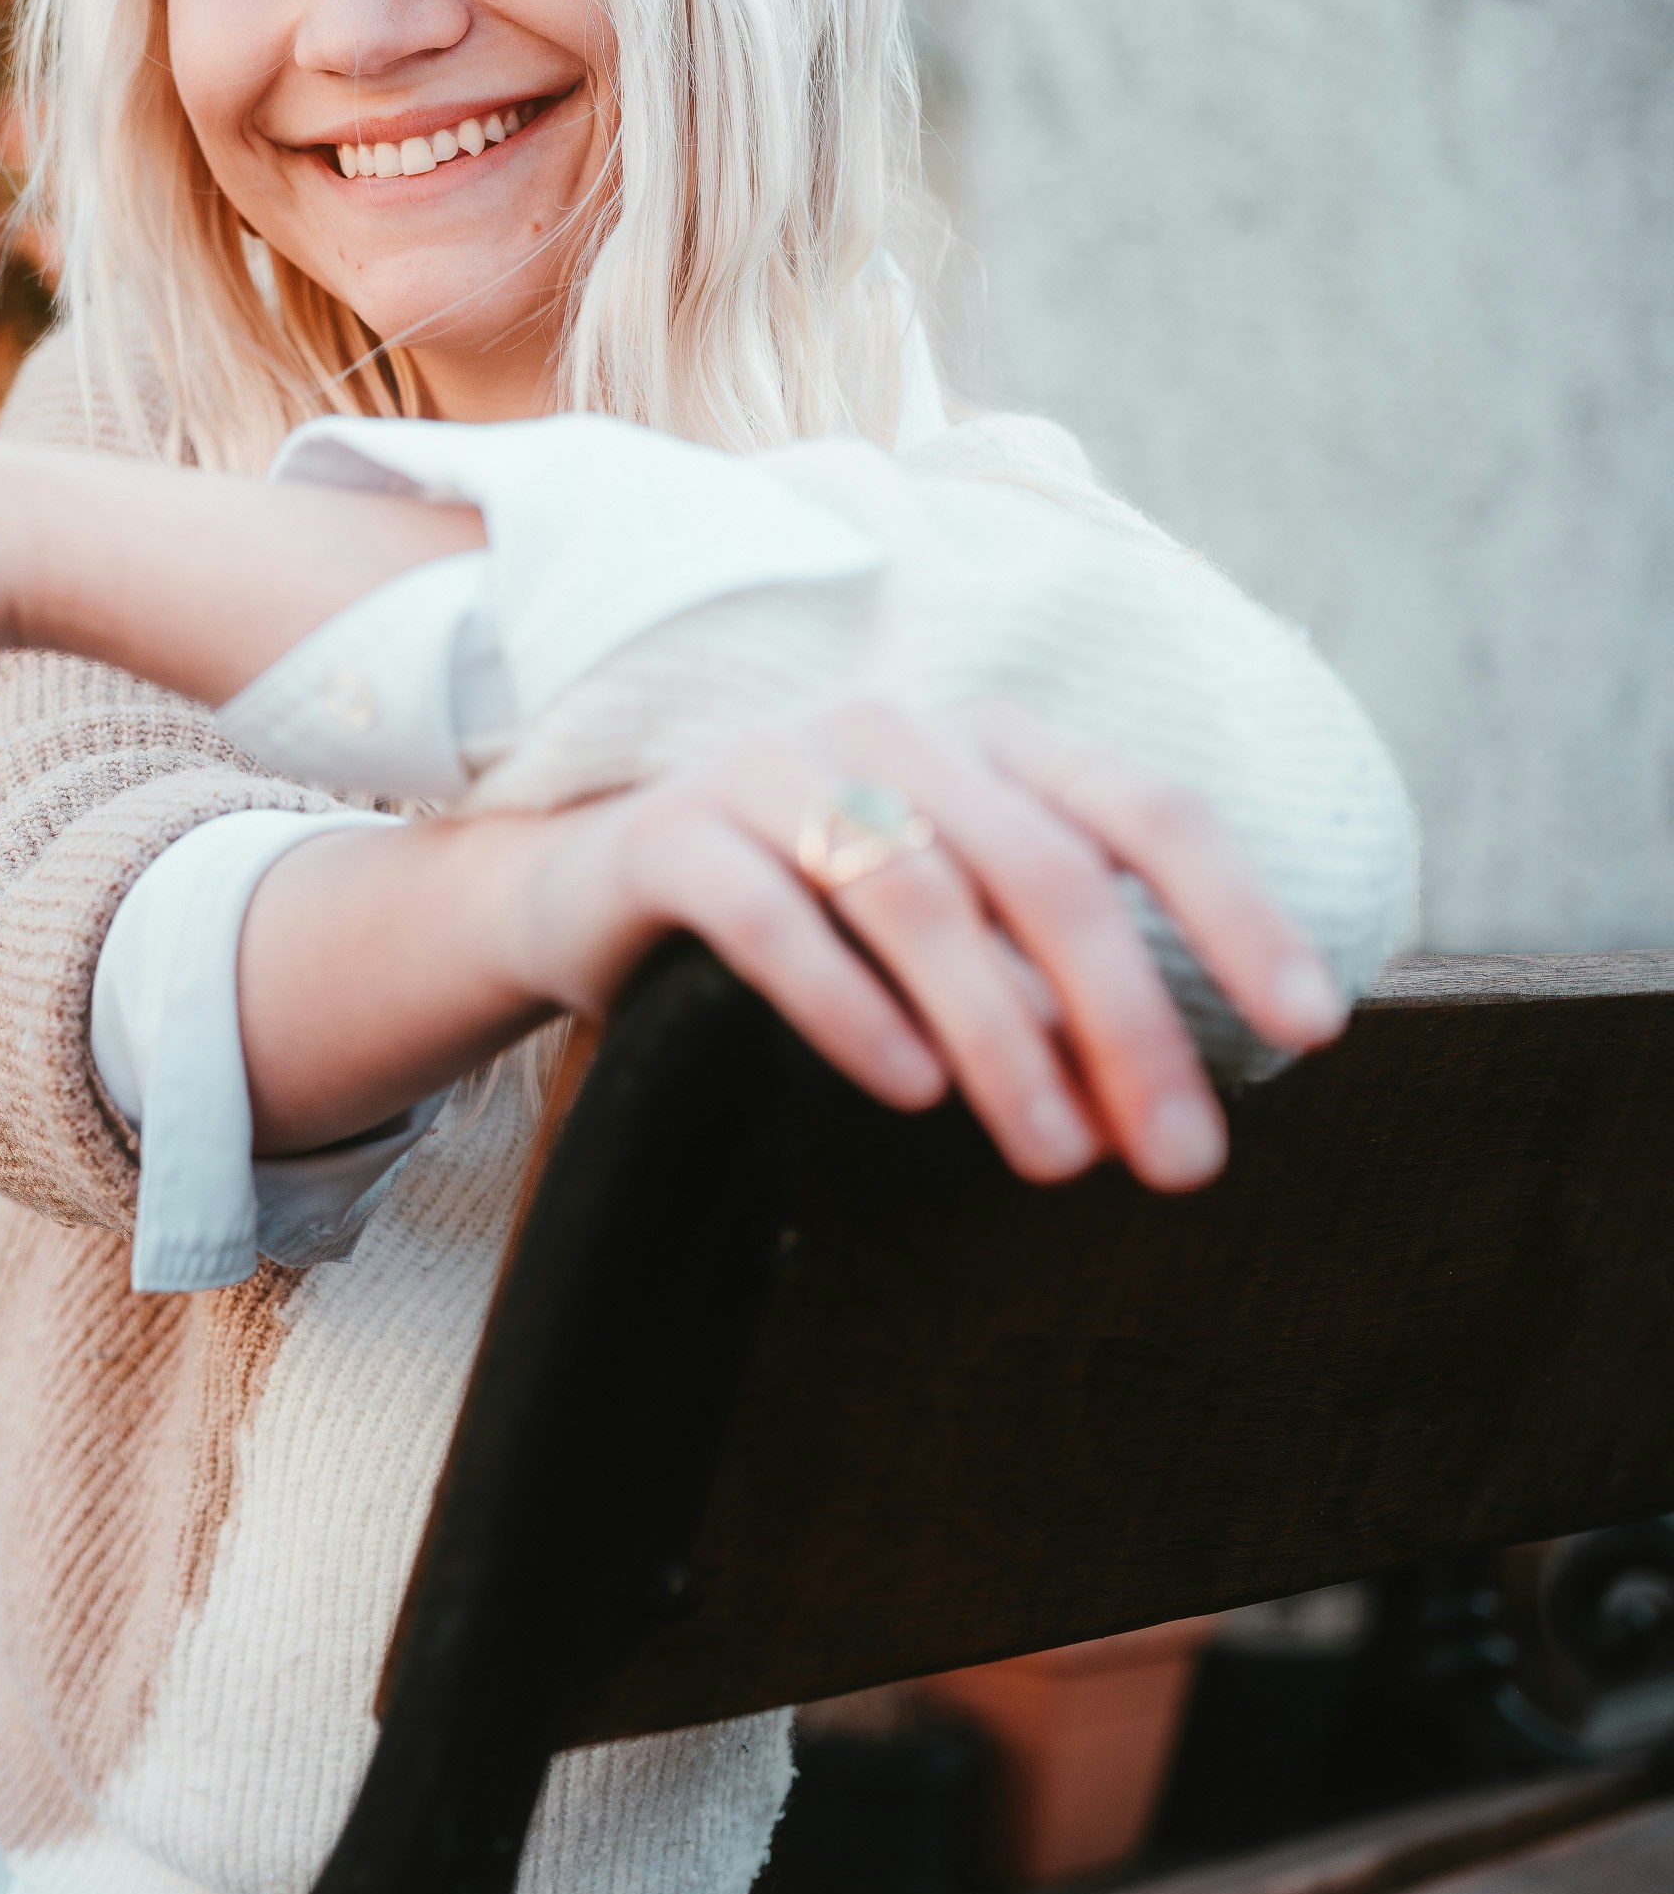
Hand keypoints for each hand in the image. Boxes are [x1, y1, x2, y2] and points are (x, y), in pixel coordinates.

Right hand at [498, 697, 1345, 1189]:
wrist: (580, 891)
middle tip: (1180, 1161)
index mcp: (990, 744)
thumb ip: (1049, 977)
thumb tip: (1167, 1099)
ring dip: (1002, 1035)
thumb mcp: (944, 926)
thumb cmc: (800, 917)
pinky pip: (774, 918)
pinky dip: (851, 1007)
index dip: (1238, 915)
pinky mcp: (674, 831)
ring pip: (919, 895)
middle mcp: (894, 732)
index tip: (1312, 1030)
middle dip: (1131, 1024)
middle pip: (1047, 872)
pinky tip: (907, 1086)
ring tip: (1056, 1153)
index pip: (1147, 812)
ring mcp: (776, 768)